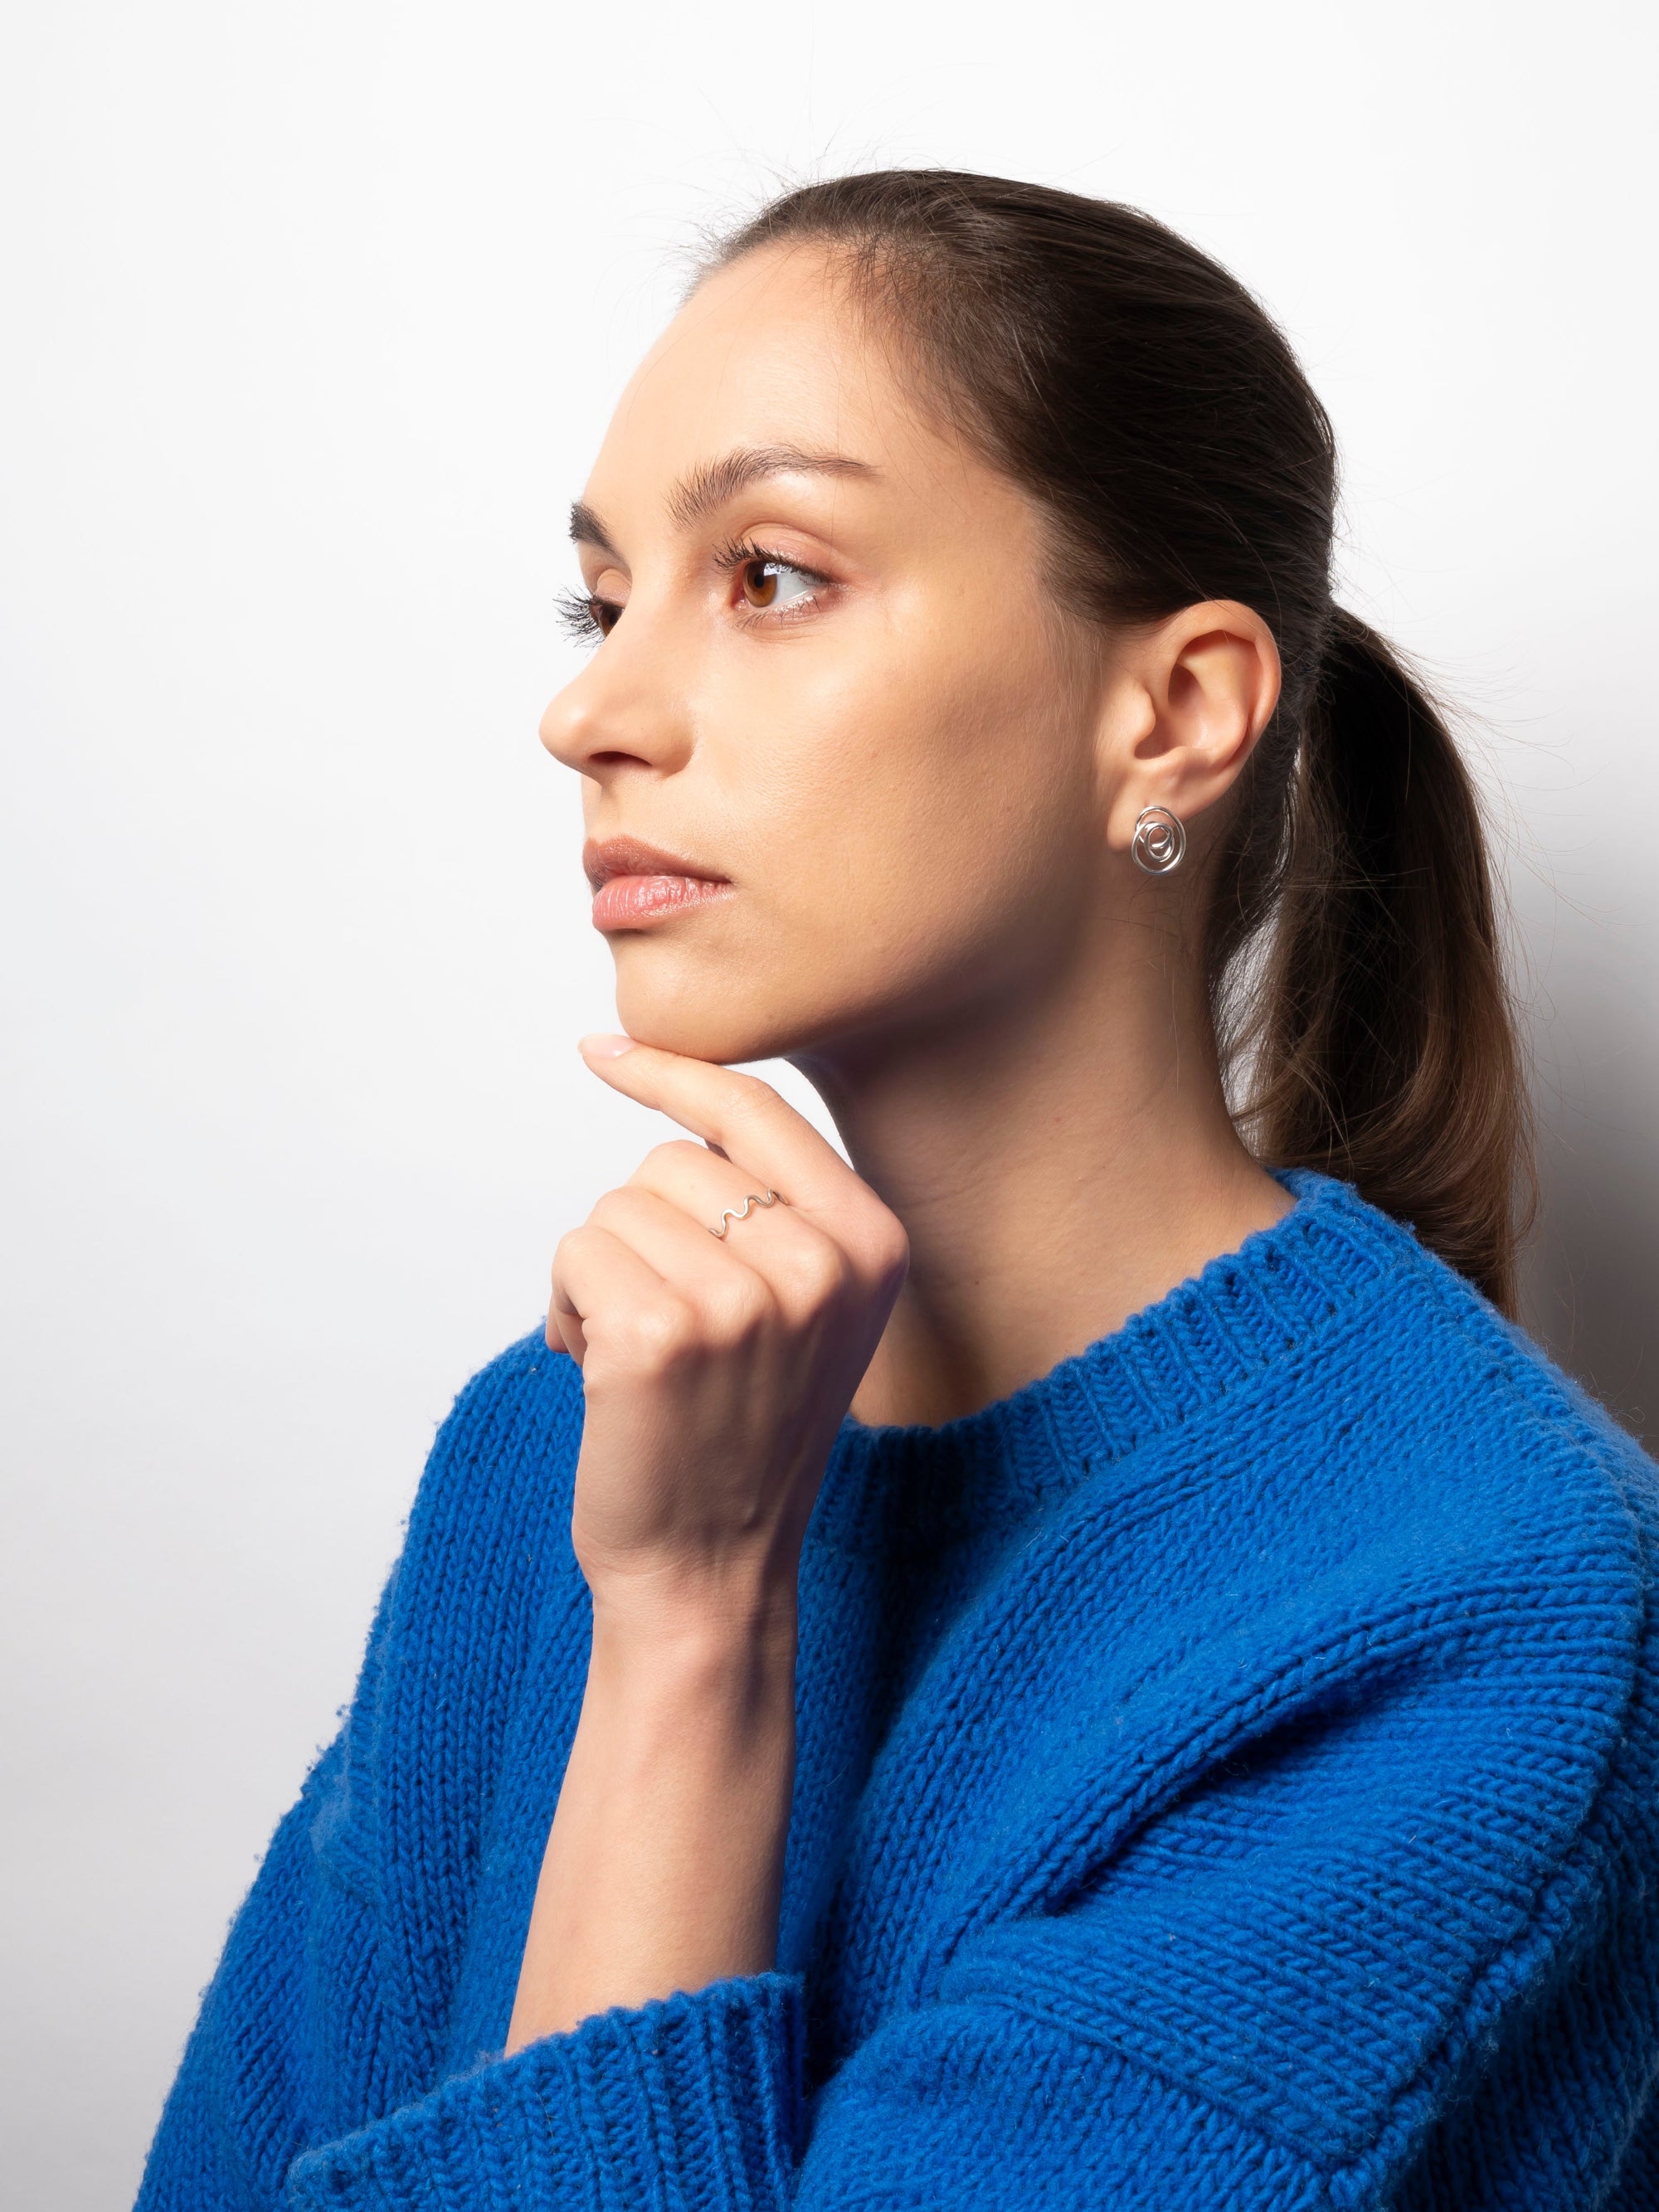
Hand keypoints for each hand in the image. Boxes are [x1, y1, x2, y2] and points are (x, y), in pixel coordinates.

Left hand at [549, 1036, 908, 1633]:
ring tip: (642, 1361)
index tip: (604, 1050)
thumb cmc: (741, 1434)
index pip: (756, 1108)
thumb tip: (672, 1090)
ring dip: (601, 1275)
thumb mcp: (807, 1308)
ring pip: (615, 1206)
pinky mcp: (661, 1336)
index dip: (673, 1072)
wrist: (712, 1573)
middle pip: (669, 1160)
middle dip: (641, 1231)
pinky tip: (600, 1375)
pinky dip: (564, 1306)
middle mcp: (822, 1265)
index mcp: (872, 1243)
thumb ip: (777, 1206)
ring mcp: (745, 1301)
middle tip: (670, 1328)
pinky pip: (576, 1252)